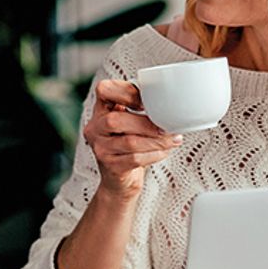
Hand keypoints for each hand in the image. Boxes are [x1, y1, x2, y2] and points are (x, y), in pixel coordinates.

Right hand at [83, 80, 182, 198]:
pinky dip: (154, 154)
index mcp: (100, 109)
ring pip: (129, 142)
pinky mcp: (111, 166)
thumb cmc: (129, 143)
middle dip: (146, 124)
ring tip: (172, 140)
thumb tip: (169, 101)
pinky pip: (135, 159)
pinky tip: (164, 152)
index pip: (103, 90)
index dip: (125, 92)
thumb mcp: (130, 121)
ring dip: (156, 141)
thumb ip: (140, 108)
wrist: (120, 179)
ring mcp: (100, 148)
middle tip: (167, 127)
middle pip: (114, 120)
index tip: (145, 103)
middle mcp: (95, 128)